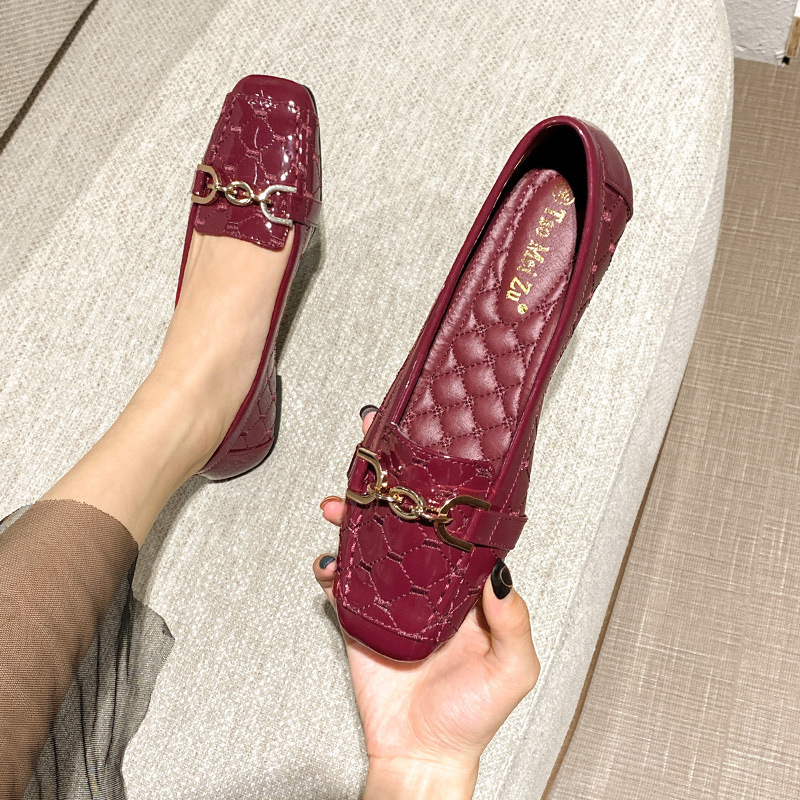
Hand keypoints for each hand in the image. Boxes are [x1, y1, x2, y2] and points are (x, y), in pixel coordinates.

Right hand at [314, 409, 539, 799]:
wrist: (423, 753)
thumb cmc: (472, 716)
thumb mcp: (513, 669)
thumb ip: (513, 621)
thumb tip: (501, 572)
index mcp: (462, 584)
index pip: (451, 522)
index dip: (441, 485)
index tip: (431, 452)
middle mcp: (426, 580)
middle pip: (403, 516)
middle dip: (386, 481)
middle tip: (372, 448)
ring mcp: (390, 594)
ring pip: (367, 538)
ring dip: (352, 513)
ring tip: (340, 502)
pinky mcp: (359, 615)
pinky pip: (340, 581)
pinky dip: (330, 565)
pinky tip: (329, 559)